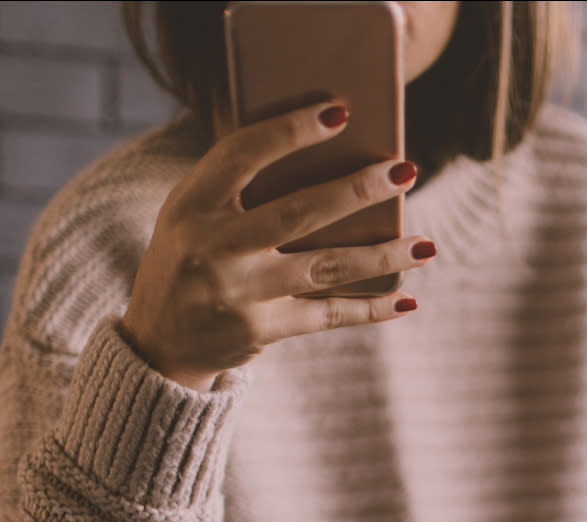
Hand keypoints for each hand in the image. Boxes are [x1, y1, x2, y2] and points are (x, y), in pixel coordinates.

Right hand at [120, 101, 434, 390]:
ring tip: (427, 246)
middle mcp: (213, 249)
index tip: (340, 113)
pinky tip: (406, 301)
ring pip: (324, 268)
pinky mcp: (261, 331)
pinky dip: (369, 310)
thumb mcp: (191, 214)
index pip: (242, 154)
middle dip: (357, 190)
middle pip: (297, 213)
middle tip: (405, 170)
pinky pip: (327, 315)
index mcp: (191, 205)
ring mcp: (239, 294)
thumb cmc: (189, 259)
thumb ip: (237, 187)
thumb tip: (328, 157)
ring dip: (381, 257)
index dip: (290, 131)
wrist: (159, 344)